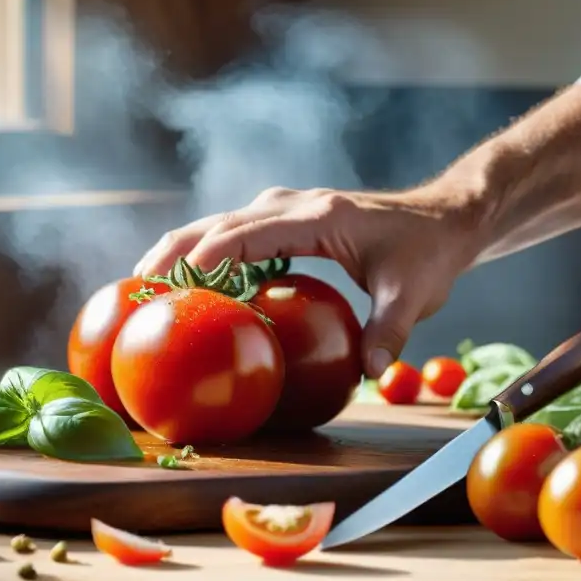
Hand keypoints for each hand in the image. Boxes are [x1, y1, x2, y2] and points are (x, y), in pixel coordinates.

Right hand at [134, 185, 484, 377]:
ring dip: (182, 248)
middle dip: (174, 250)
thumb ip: (389, 331)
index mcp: (317, 217)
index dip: (207, 256)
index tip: (173, 283)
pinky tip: (190, 280)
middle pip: (218, 223)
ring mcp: (288, 208)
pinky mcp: (288, 218)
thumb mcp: (413, 295)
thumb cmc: (428, 253)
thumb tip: (369, 376)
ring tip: (145, 281)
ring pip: (220, 223)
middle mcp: (294, 205)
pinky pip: (236, 232)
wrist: (445, 217)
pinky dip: (206, 251)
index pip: (246, 233)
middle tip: (135, 284)